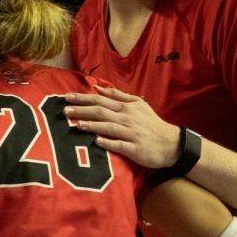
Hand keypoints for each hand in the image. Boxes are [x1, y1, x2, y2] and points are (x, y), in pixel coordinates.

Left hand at [63, 85, 179, 168]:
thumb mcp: (138, 105)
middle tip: (64, 110)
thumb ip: (118, 96)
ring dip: (92, 125)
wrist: (172, 144)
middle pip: (101, 112)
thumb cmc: (150, 124)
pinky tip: (97, 141)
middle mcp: (127, 119)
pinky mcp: (135, 148)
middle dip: (82, 110)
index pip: (100, 100)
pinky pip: (120, 145)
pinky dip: (109, 143)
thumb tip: (98, 88)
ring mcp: (131, 134)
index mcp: (126, 107)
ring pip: (109, 127)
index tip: (66, 97)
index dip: (83, 99)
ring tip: (77, 124)